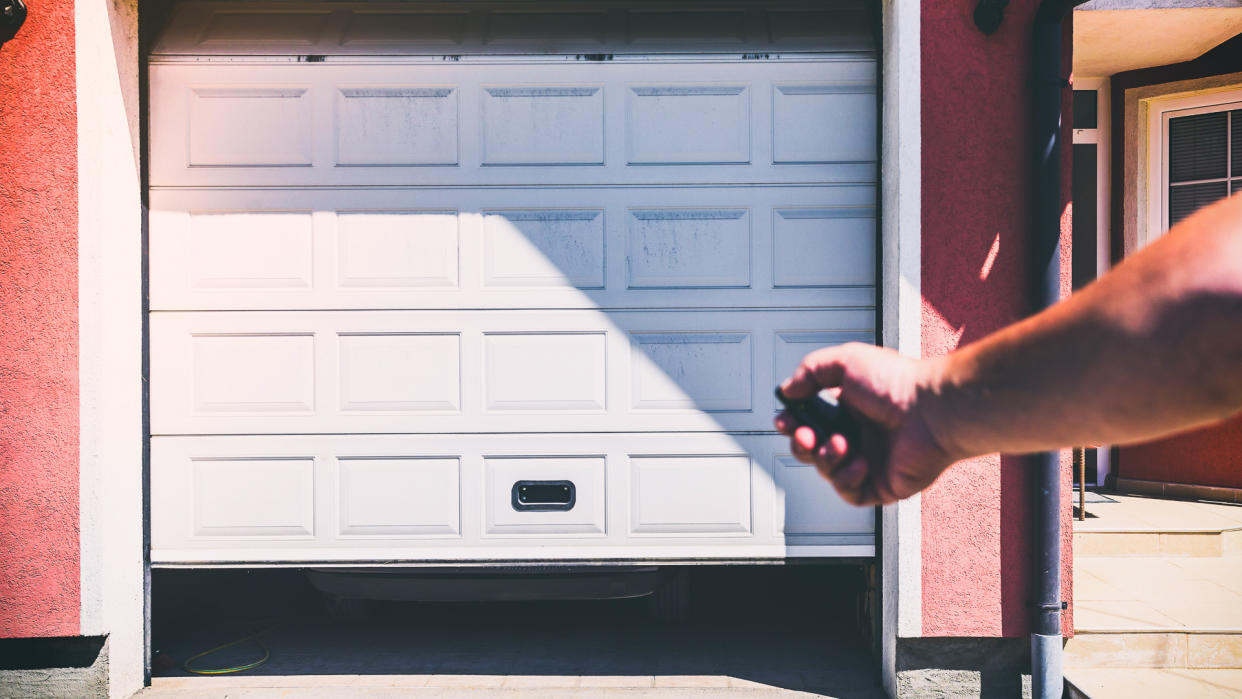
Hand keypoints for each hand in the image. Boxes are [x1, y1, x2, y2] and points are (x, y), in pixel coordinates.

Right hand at [774, 343, 958, 505]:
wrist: (931, 411)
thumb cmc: (897, 384)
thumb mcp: (846, 361)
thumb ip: (810, 370)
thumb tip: (788, 390)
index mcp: (848, 408)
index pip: (809, 420)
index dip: (792, 422)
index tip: (785, 419)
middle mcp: (858, 435)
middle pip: (812, 449)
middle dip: (801, 444)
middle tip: (807, 435)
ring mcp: (869, 461)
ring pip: (827, 471)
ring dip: (826, 458)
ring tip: (842, 444)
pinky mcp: (881, 485)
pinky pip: (850, 493)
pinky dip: (846, 479)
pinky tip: (860, 462)